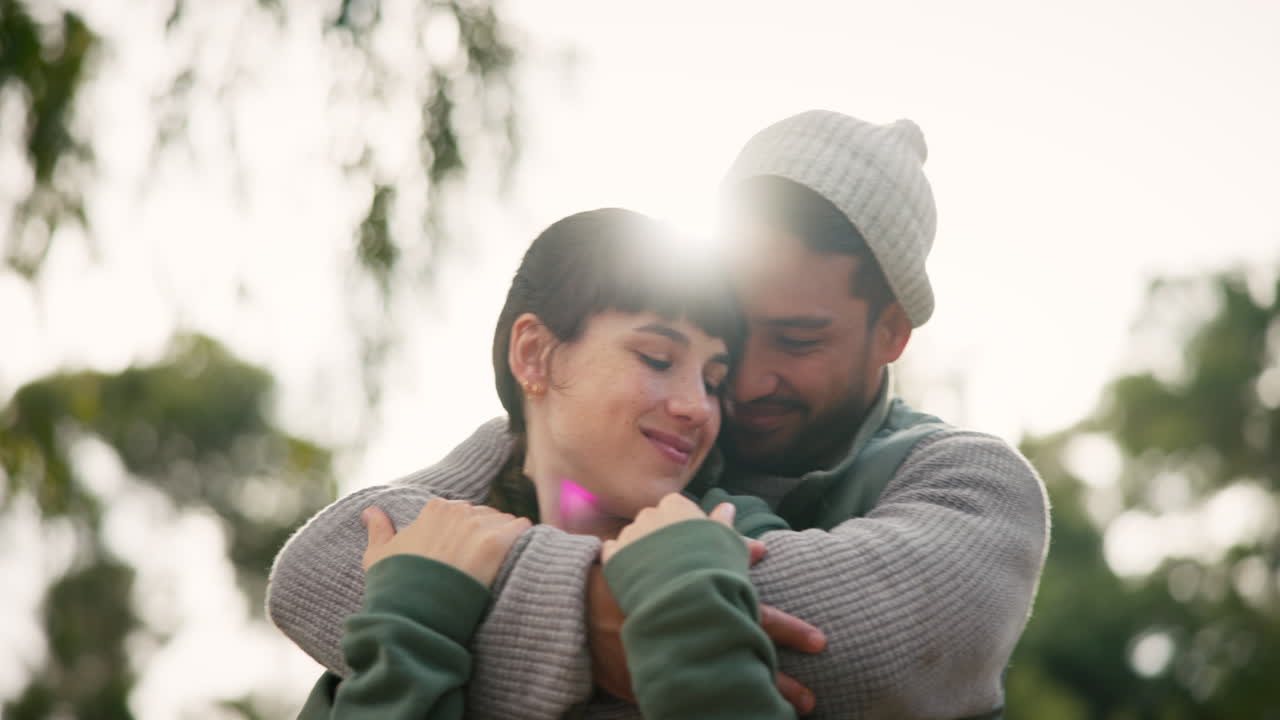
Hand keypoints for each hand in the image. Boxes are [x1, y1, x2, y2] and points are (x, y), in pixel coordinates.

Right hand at [360, 499, 531, 587]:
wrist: (413, 615)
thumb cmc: (395, 589)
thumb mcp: (378, 557)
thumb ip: (378, 530)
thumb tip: (370, 511)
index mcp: (435, 509)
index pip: (463, 513)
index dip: (466, 535)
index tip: (463, 556)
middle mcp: (458, 510)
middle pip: (487, 516)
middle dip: (486, 537)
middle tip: (480, 566)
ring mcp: (478, 525)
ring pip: (505, 522)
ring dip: (506, 540)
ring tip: (498, 567)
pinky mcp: (497, 542)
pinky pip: (523, 528)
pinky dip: (524, 541)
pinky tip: (516, 559)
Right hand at [592, 495, 823, 713]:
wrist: (575, 604)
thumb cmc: (633, 574)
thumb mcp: (672, 553)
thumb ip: (717, 545)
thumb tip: (753, 535)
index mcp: (699, 603)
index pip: (753, 616)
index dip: (788, 631)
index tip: (821, 644)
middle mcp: (688, 634)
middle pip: (740, 659)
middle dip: (779, 683)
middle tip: (810, 701)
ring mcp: (668, 663)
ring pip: (717, 690)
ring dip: (749, 704)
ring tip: (782, 719)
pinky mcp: (648, 687)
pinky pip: (683, 706)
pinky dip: (709, 713)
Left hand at [601, 493, 730, 562]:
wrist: (687, 600)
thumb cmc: (714, 570)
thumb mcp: (728, 545)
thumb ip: (724, 523)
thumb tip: (727, 507)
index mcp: (677, 506)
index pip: (676, 507)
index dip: (685, 526)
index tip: (693, 545)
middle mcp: (649, 514)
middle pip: (653, 521)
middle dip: (661, 536)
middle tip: (675, 561)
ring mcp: (629, 535)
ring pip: (634, 536)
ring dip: (641, 549)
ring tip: (657, 573)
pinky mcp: (614, 556)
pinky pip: (614, 551)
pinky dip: (622, 560)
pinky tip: (636, 575)